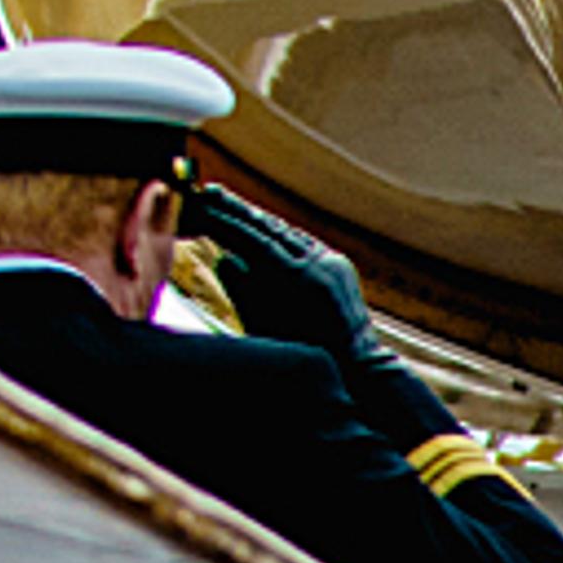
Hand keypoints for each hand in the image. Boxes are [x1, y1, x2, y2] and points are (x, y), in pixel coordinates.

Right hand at [195, 182, 380, 370]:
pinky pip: (306, 244)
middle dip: (238, 211)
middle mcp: (317, 265)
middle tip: (211, 193)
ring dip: (259, 220)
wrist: (359, 369)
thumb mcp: (267, 327)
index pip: (253, 240)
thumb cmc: (306, 356)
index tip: (203, 206)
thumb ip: (244, 290)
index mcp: (297, 280)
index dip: (226, 222)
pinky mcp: (340, 267)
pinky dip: (283, 236)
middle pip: (271, 229)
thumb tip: (225, 258)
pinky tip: (266, 227)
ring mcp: (332, 263)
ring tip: (231, 204)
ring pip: (289, 233)